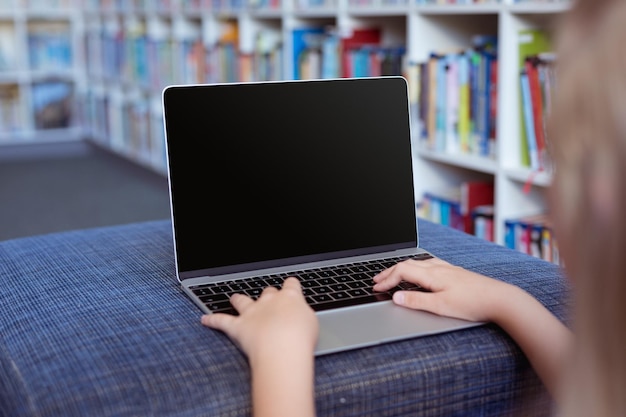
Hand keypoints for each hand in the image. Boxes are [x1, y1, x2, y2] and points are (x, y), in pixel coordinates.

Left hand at [201, 277, 318, 358]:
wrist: (283, 348)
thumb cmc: (301, 338)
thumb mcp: (312, 323)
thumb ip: (303, 316)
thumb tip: (299, 317)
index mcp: (290, 297)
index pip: (291, 284)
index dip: (291, 286)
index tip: (291, 287)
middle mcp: (269, 301)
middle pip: (267, 292)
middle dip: (267, 295)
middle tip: (269, 300)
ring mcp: (252, 312)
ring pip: (242, 300)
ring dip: (238, 299)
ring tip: (234, 298)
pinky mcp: (237, 326)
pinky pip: (221, 321)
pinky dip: (212, 320)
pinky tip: (204, 319)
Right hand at [372, 257, 515, 322]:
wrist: (501, 299)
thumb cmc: (473, 303)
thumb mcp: (441, 306)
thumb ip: (416, 301)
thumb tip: (395, 298)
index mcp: (432, 274)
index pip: (402, 272)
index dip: (387, 280)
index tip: (376, 288)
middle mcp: (439, 267)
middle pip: (407, 264)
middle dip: (389, 272)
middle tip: (376, 280)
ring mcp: (448, 268)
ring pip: (418, 263)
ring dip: (402, 269)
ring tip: (393, 276)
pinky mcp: (455, 272)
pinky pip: (429, 264)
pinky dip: (416, 268)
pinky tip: (420, 273)